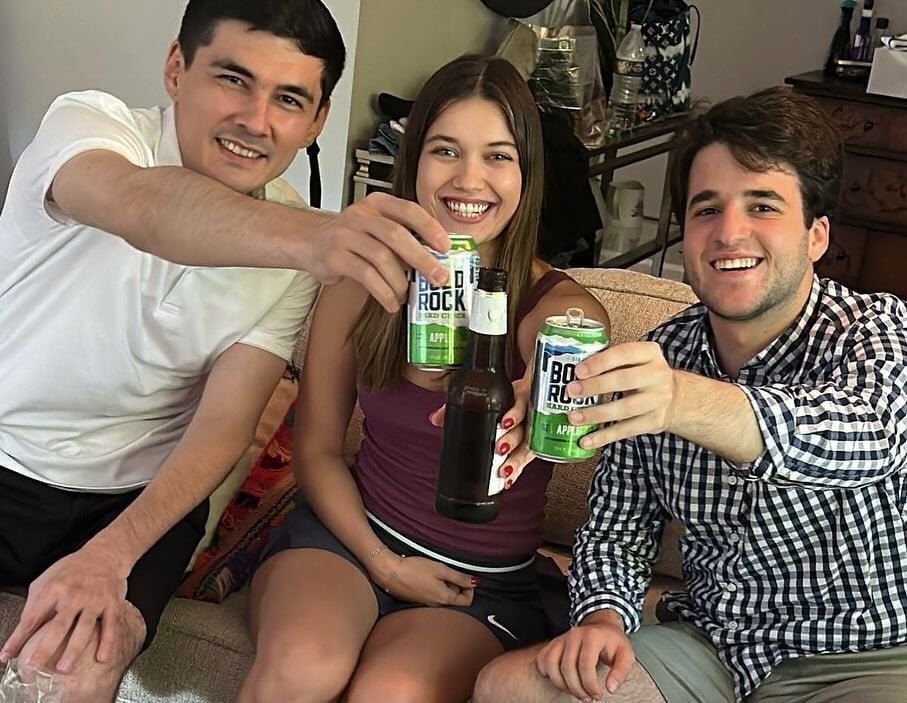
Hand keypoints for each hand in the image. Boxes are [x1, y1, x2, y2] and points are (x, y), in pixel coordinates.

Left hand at [0, 544, 130, 672]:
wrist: (105, 554)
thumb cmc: (72, 569)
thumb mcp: (47, 578)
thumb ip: (35, 601)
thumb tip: (24, 628)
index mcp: (54, 589)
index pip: (32, 618)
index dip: (18, 638)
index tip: (7, 656)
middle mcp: (74, 595)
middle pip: (58, 625)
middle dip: (46, 647)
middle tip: (35, 666)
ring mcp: (94, 600)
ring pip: (84, 628)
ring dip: (74, 649)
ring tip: (64, 667)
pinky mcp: (111, 603)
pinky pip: (109, 625)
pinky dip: (107, 642)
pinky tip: (102, 658)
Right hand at [307, 192, 449, 312]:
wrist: (310, 240)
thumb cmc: (351, 237)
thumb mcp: (377, 228)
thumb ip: (402, 239)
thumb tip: (435, 262)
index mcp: (378, 204)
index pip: (409, 210)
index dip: (430, 228)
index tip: (445, 246)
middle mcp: (361, 215)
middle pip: (396, 235)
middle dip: (422, 259)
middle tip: (438, 277)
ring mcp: (345, 234)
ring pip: (381, 257)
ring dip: (400, 281)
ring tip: (407, 295)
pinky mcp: (334, 256)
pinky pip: (366, 275)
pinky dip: (383, 292)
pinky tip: (391, 302)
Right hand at [371, 553, 475, 606]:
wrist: (390, 573)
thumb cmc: (414, 569)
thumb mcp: (441, 569)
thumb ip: (459, 577)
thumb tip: (475, 582)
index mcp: (445, 599)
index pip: (467, 601)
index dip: (469, 588)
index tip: (463, 576)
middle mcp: (437, 606)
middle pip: (455, 599)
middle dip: (456, 586)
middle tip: (447, 571)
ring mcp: (426, 605)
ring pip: (443, 597)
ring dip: (444, 586)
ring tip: (435, 572)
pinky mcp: (417, 601)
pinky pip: (432, 597)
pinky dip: (434, 588)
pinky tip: (425, 577)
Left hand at [428, 375, 535, 490]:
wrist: (526, 396)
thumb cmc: (506, 398)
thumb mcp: (485, 398)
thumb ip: (461, 406)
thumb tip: (435, 419)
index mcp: (520, 399)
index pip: (521, 404)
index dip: (514, 414)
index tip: (503, 424)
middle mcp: (530, 416)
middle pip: (524, 429)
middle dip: (512, 441)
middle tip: (499, 449)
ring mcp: (533, 433)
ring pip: (528, 447)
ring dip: (517, 461)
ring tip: (505, 472)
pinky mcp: (532, 446)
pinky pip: (526, 460)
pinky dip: (517, 471)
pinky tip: (507, 482)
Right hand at [535, 615, 634, 700]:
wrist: (601, 626)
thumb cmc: (613, 642)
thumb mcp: (626, 654)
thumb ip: (621, 671)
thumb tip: (610, 688)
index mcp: (592, 636)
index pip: (585, 664)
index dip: (589, 684)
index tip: (597, 695)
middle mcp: (574, 634)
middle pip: (567, 667)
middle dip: (577, 688)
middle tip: (587, 697)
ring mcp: (562, 638)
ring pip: (551, 664)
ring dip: (561, 684)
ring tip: (574, 691)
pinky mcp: (554, 643)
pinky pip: (543, 659)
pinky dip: (547, 673)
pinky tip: (561, 680)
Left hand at [566, 341, 675, 448]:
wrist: (676, 397)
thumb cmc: (643, 374)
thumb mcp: (635, 359)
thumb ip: (611, 361)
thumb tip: (570, 370)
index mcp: (649, 353)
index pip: (624, 354)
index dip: (600, 362)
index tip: (578, 370)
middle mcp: (657, 375)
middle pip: (624, 381)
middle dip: (595, 387)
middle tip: (571, 392)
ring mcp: (658, 400)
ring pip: (624, 409)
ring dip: (596, 414)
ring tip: (573, 417)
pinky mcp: (654, 422)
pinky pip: (626, 430)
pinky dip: (604, 437)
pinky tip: (586, 440)